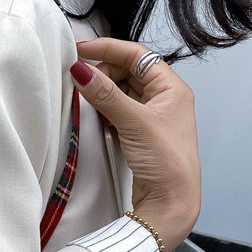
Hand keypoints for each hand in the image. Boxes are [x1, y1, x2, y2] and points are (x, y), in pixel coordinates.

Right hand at [70, 38, 201, 251]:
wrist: (171, 201)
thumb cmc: (166, 160)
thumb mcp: (133, 121)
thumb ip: (105, 94)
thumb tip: (80, 70)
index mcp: (172, 88)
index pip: (137, 56)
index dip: (108, 49)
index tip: (80, 51)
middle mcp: (164, 100)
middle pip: (128, 72)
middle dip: (103, 72)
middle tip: (79, 77)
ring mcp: (152, 119)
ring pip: (122, 93)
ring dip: (103, 91)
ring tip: (84, 94)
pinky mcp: (140, 137)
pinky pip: (119, 113)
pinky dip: (105, 110)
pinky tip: (95, 114)